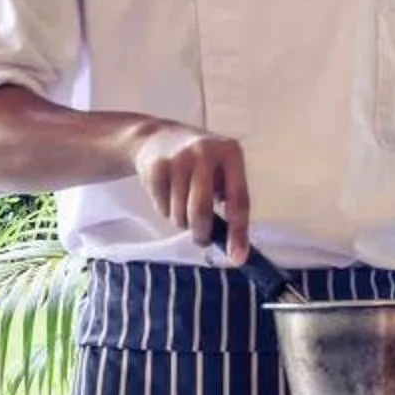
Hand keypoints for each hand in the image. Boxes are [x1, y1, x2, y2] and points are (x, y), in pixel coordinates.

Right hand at [128, 121, 252, 260]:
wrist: (156, 136)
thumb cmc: (198, 161)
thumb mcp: (220, 168)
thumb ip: (229, 196)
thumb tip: (234, 244)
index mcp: (230, 152)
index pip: (238, 200)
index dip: (238, 232)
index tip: (237, 258)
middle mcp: (205, 152)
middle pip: (202, 211)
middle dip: (201, 233)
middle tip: (201, 240)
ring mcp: (178, 158)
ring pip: (180, 213)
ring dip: (182, 220)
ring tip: (182, 204)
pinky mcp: (155, 167)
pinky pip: (162, 208)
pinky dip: (165, 210)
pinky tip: (167, 192)